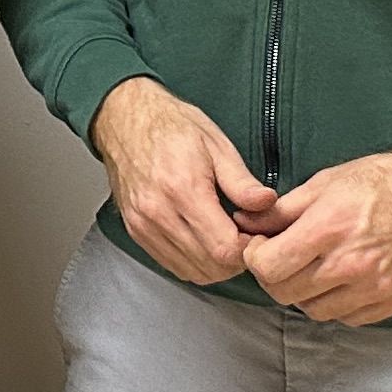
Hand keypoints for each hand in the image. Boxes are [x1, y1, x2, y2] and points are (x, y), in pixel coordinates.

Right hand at [93, 78, 284, 285]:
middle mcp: (158, 211)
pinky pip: (173, 266)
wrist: (124, 118)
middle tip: (244, 236)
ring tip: (224, 237)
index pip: (224, 248)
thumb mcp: (216, 144)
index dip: (249, 250)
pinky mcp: (135, 231)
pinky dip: (194, 262)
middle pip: (210, 267)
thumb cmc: (171, 126)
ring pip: (192, 272)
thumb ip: (241, 180)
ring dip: (216, 264)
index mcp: (182, 188)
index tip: (256, 234)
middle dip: (236, 259)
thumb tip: (268, 203)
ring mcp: (143, 224)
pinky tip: (203, 240)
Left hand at [243, 142, 391, 325]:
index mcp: (330, 228)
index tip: (261, 246)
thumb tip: (245, 222)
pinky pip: (349, 318)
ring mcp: (376, 287)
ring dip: (305, 293)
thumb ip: (283, 209)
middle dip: (275, 276)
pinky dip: (337, 304)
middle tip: (283, 258)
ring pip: (315, 311)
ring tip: (314, 267)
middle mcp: (352, 264)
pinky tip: (341, 280)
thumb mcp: (329, 182)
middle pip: (285, 293)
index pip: (268, 267)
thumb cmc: (390, 180)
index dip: (256, 258)